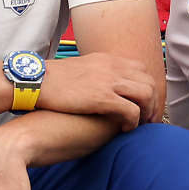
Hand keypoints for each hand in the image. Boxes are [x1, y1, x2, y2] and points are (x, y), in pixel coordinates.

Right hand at [39, 53, 157, 128]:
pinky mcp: (102, 97)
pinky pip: (131, 110)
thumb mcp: (78, 69)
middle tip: (148, 119)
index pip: (141, 70)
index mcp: (107, 59)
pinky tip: (126, 129)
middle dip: (153, 102)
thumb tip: (98, 87)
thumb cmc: (50, 80)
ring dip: (147, 112)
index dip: (146, 88)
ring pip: (146, 94)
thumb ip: (94, 75)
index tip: (144, 104)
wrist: (34, 81)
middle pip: (149, 81)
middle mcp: (112, 67)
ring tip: (141, 126)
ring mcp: (109, 81)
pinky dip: (133, 122)